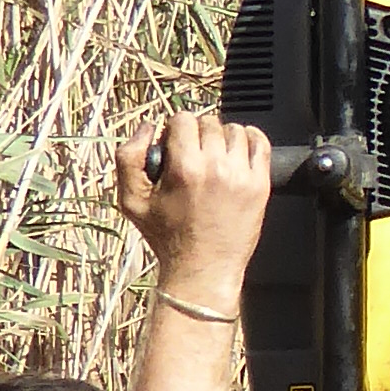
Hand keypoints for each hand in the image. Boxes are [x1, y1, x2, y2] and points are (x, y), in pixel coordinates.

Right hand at [121, 113, 270, 303]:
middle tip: (193, 155)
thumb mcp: (131, 201)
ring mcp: (241, 176)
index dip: (175, 129)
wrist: (203, 271)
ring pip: (234, 130)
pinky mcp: (260, 186)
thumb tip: (148, 127)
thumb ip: (128, 157)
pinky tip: (238, 152)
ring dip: (223, 138)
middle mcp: (215, 168)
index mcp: (184, 168)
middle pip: (209, 122)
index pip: (183, 119)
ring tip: (215, 157)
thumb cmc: (167, 239)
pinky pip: (261, 144)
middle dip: (198, 134)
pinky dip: (250, 140)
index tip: (175, 143)